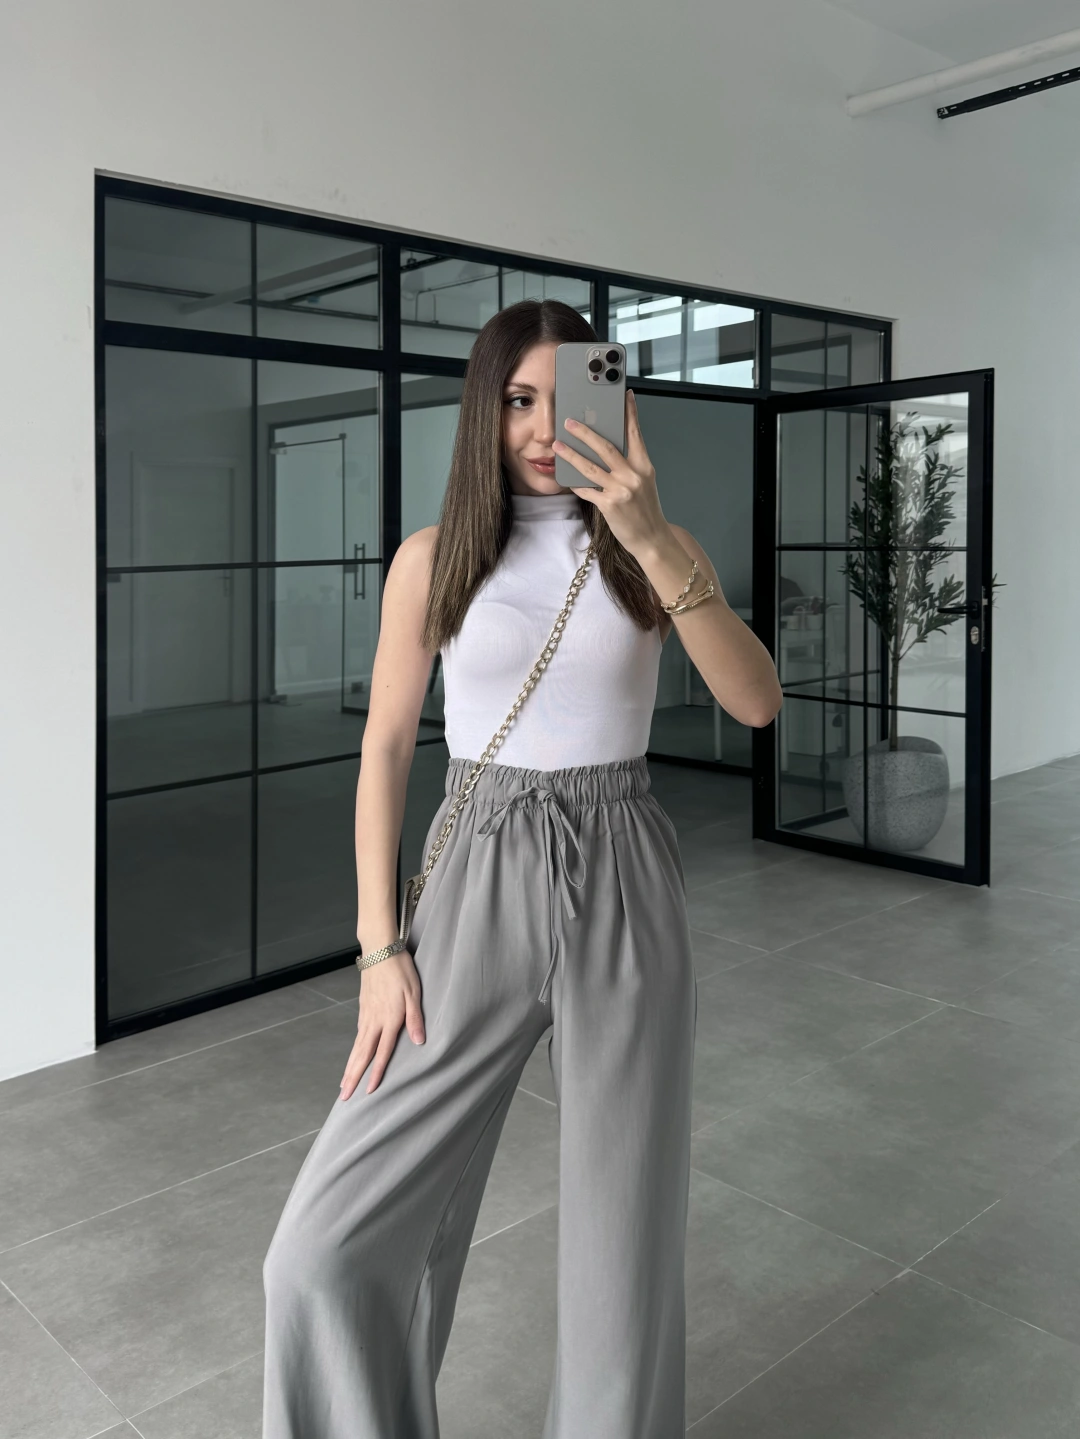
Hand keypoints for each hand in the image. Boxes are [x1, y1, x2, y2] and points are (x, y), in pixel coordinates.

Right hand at [339, 950, 425, 1099]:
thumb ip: (415, 1017)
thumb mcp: (414, 992)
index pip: (382, 1051)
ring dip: (350, 1066)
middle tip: (344, 1096)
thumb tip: (419, 1041)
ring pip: (356, 1046)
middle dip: (353, 1077)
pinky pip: (357, 1034)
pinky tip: (354, 1055)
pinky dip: (353, 1049)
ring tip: (344, 1083)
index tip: (369, 1091)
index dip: (376, 1072)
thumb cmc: (401, 969)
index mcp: (389, 1018)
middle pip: (362, 1054)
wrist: (379, 949)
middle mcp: (374, 1020)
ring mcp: (366, 1014)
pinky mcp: (363, 1007)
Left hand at [552, 389, 668, 557]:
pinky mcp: (609, 505)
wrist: (652, 539)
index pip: (635, 434)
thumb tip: (608, 451)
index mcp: (644, 466)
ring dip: (571, 455)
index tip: (624, 396)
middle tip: (570, 422)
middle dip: (585, 433)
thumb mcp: (644, 483)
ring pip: (590, 467)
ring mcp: (621, 490)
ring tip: (557, 445)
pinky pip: (586, 490)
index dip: (630, 414)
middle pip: (606, 447)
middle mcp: (633, 475)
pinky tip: (566, 478)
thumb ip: (630, 466)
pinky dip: (576, 484)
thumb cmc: (646, 511)